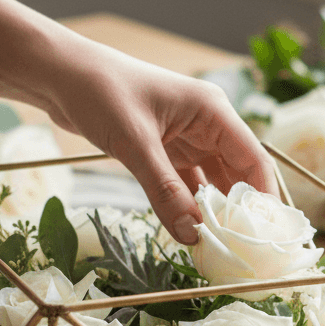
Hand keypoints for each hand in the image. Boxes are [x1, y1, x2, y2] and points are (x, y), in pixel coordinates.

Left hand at [41, 35, 278, 243]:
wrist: (59, 75)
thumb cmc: (99, 91)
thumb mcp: (134, 143)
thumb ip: (164, 190)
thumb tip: (192, 234)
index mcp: (212, 111)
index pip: (254, 159)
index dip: (264, 197)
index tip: (265, 236)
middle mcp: (206, 124)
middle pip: (237, 174)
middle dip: (240, 210)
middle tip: (241, 250)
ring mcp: (186, 137)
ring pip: (212, 181)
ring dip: (213, 211)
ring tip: (218, 247)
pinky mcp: (164, 150)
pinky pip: (186, 183)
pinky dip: (188, 206)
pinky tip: (190, 231)